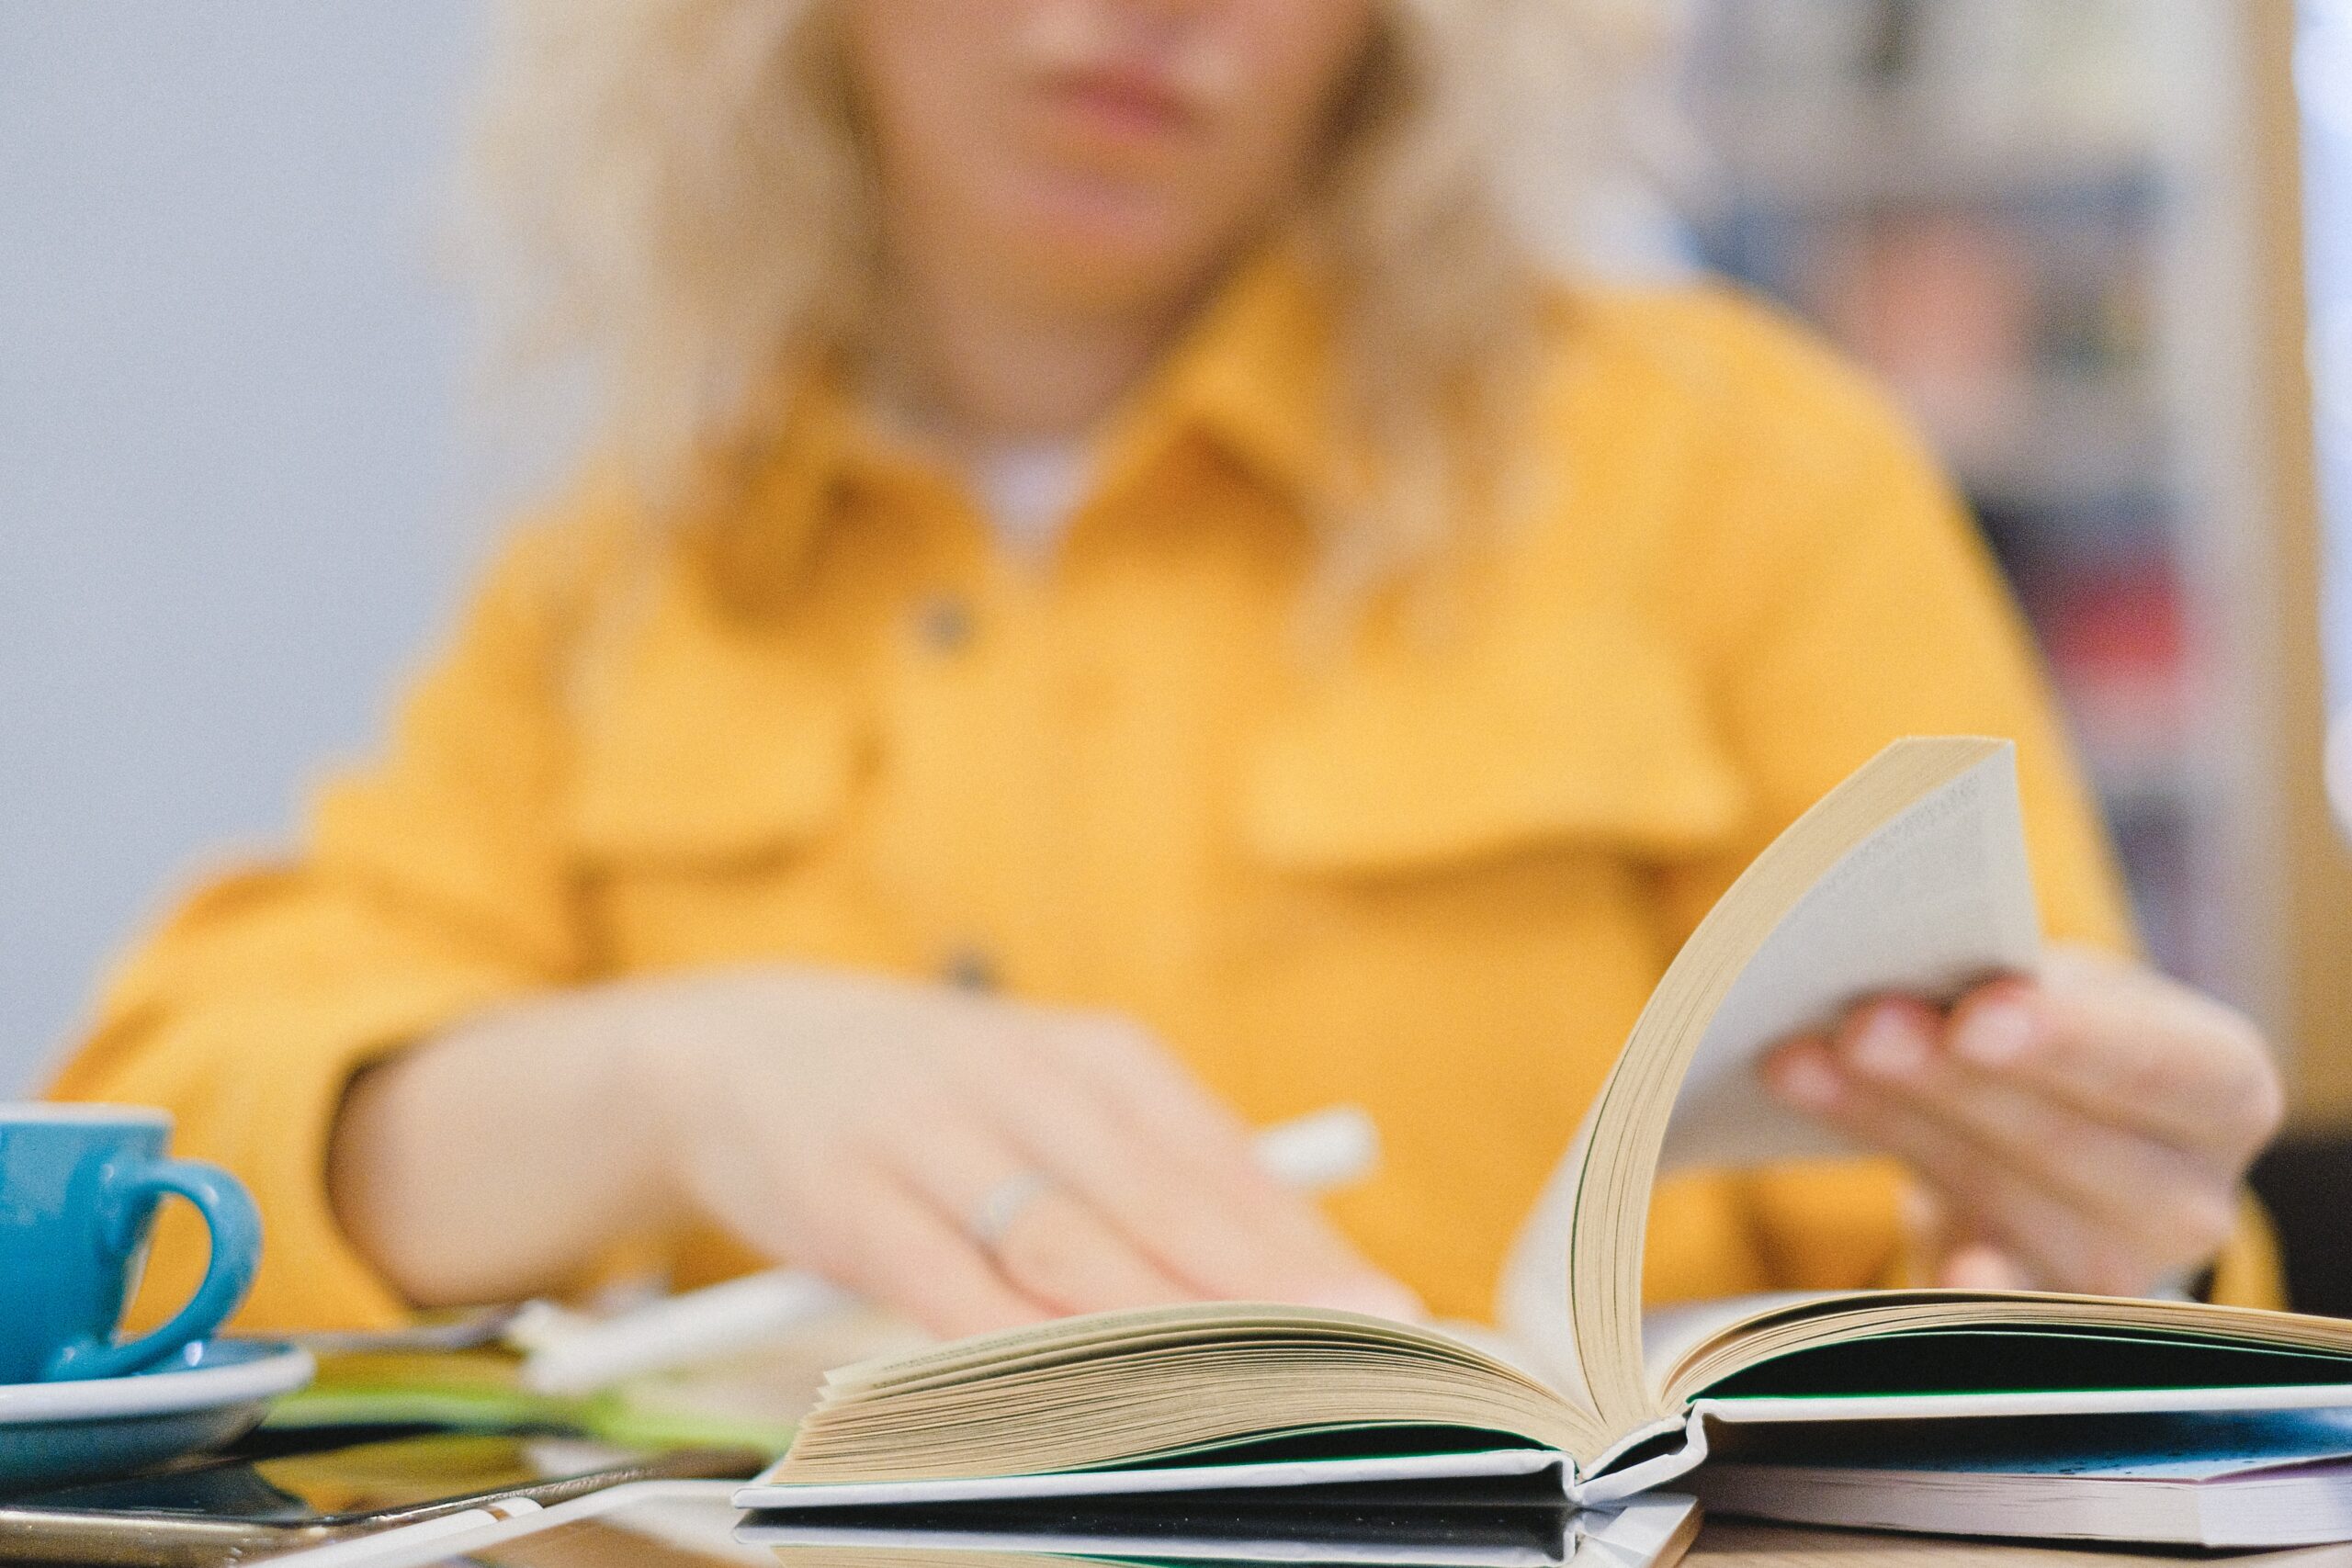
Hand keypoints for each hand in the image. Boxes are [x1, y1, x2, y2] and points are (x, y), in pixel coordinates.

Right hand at [623, 968, 1418, 1336]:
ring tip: (1248, 1388)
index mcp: (1098, 1056)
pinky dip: (1011, 1350)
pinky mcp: (845, 1199)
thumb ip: (1161, 1171)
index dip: (1307, 1247)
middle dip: (1265, 1291)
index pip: (1225, 1161)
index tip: (1388, 1317)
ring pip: (1065, 1245)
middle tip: (1354, 1357)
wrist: (736, 1046)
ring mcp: (932, 1137)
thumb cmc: (936, 1096)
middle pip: (1163, 1204)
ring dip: (1160, 1326)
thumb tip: (1301, 1269)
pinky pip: (942, 1288)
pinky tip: (1071, 1396)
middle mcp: (1026, 1082)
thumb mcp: (1052, 1093)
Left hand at [1759, 946, 2282, 1296]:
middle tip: (1860, 1027)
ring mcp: (2114, 1265)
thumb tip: (1896, 980)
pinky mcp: (2032, 1306)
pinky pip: (1980, 1290)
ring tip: (1797, 1065)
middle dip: (1949, 1079)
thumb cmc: (2057, 1045)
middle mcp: (2191, 1194)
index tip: (1972, 1016)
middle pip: (2063, 1138)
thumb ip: (2008, 988)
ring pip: (1994, 1193)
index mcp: (2221, 1085)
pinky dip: (1942, 1269)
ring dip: (1888, 1124)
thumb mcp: (2060, 997)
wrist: (2050, 1139)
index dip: (2064, 1041)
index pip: (2154, 1063)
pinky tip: (1909, 1258)